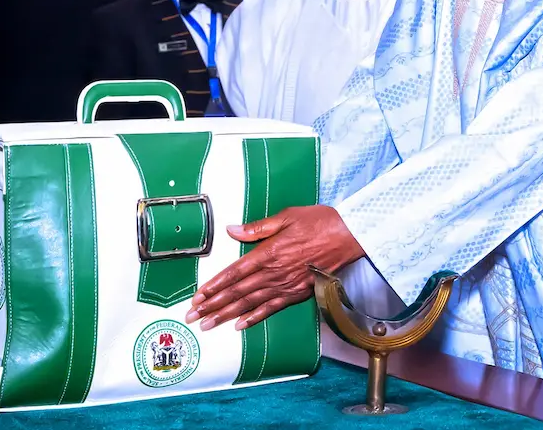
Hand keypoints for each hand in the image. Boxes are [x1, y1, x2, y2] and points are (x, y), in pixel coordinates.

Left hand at [187, 205, 363, 330]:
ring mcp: (286, 285)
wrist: (349, 236)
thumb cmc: (319, 222)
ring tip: (208, 324)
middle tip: (193, 316)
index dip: (214, 285)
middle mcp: (274, 272)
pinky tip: (239, 325)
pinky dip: (255, 318)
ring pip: (250, 303)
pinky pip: (272, 308)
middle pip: (237, 292)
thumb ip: (257, 228)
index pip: (234, 272)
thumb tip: (232, 230)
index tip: (197, 295)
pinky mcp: (297, 293)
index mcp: (268, 252)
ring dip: (227, 315)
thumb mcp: (286, 216)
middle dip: (213, 305)